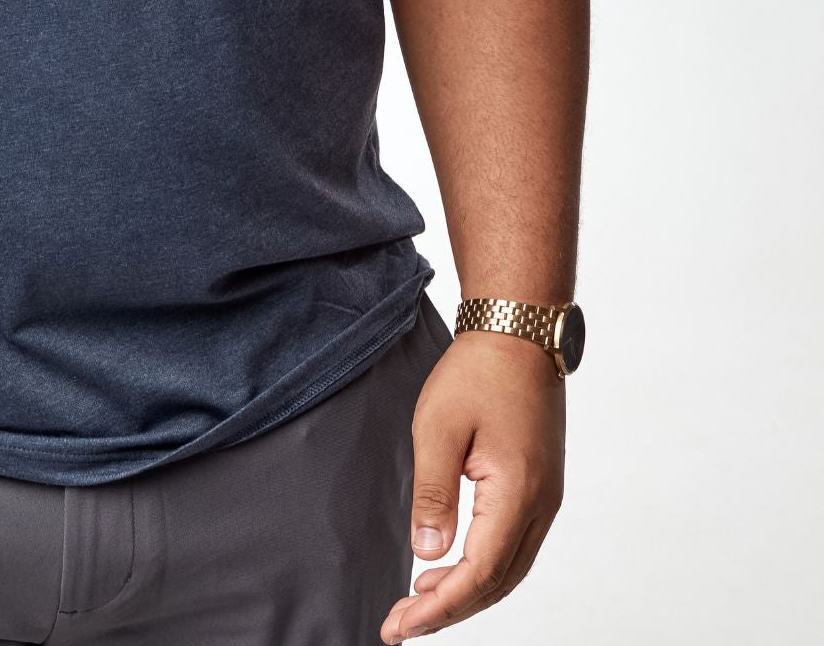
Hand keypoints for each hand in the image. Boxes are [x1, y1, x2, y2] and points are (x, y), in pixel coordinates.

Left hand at [380, 331, 565, 640]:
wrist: (519, 332)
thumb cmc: (478, 372)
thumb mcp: (439, 428)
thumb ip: (433, 494)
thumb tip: (426, 553)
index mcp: (518, 493)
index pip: (478, 574)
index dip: (439, 607)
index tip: (400, 626)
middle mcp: (542, 505)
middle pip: (498, 584)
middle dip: (450, 610)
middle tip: (401, 624)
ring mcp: (547, 498)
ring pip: (510, 570)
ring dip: (468, 592)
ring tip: (420, 601)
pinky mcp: (542, 487)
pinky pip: (516, 546)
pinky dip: (485, 567)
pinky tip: (453, 563)